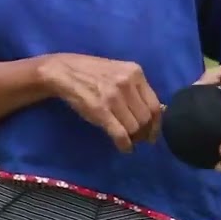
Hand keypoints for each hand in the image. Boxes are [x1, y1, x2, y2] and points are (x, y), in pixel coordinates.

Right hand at [37, 53, 163, 152]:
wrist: (64, 71)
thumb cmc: (92, 72)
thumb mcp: (119, 72)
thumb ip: (135, 88)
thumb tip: (150, 114)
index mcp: (135, 72)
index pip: (155, 105)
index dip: (156, 124)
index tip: (153, 134)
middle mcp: (127, 83)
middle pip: (146, 118)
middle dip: (144, 133)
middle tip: (138, 139)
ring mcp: (114, 97)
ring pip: (135, 127)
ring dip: (134, 139)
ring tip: (129, 141)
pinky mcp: (100, 110)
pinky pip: (120, 133)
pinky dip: (125, 145)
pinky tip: (124, 148)